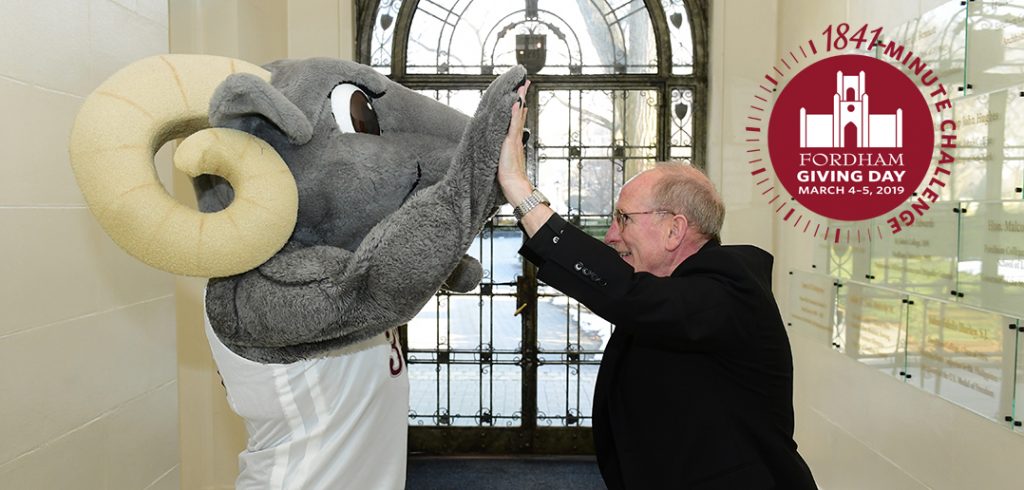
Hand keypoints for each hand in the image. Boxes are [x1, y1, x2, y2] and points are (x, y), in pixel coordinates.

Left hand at [498, 80, 532, 205]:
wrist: (515, 186)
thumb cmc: (510, 178)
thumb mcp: (508, 160)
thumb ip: (509, 152)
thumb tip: (509, 148)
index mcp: (514, 140)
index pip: (516, 118)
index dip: (519, 105)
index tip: (521, 94)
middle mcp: (515, 136)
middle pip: (519, 112)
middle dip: (522, 97)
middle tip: (525, 82)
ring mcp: (514, 138)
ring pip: (517, 115)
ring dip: (519, 99)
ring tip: (522, 85)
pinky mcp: (511, 142)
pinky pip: (512, 124)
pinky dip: (513, 112)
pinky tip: (515, 101)